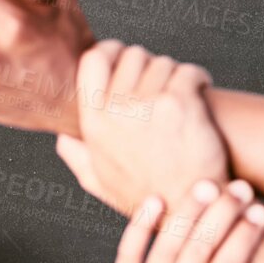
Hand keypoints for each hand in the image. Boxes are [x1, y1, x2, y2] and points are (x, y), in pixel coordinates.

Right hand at [57, 40, 227, 213]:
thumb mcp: (99, 182)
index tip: (126, 58)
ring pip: (162, 63)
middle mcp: (115, 111)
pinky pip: (187, 71)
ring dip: (175, 74)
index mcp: (93, 123)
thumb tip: (63, 138)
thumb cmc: (148, 198)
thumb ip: (77, 157)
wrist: (190, 211)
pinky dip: (198, 78)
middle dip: (149, 65)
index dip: (112, 51)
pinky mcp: (179, 104)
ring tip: (183, 93)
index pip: (93, 60)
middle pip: (132, 55)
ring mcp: (147, 105)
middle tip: (162, 82)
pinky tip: (200, 92)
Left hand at [101, 181, 263, 262]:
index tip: (261, 212)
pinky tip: (155, 199)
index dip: (245, 238)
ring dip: (187, 212)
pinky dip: (139, 226)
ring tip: (207, 185)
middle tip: (240, 187)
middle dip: (221, 216)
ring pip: (165, 247)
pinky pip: (127, 252)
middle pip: (198, 252)